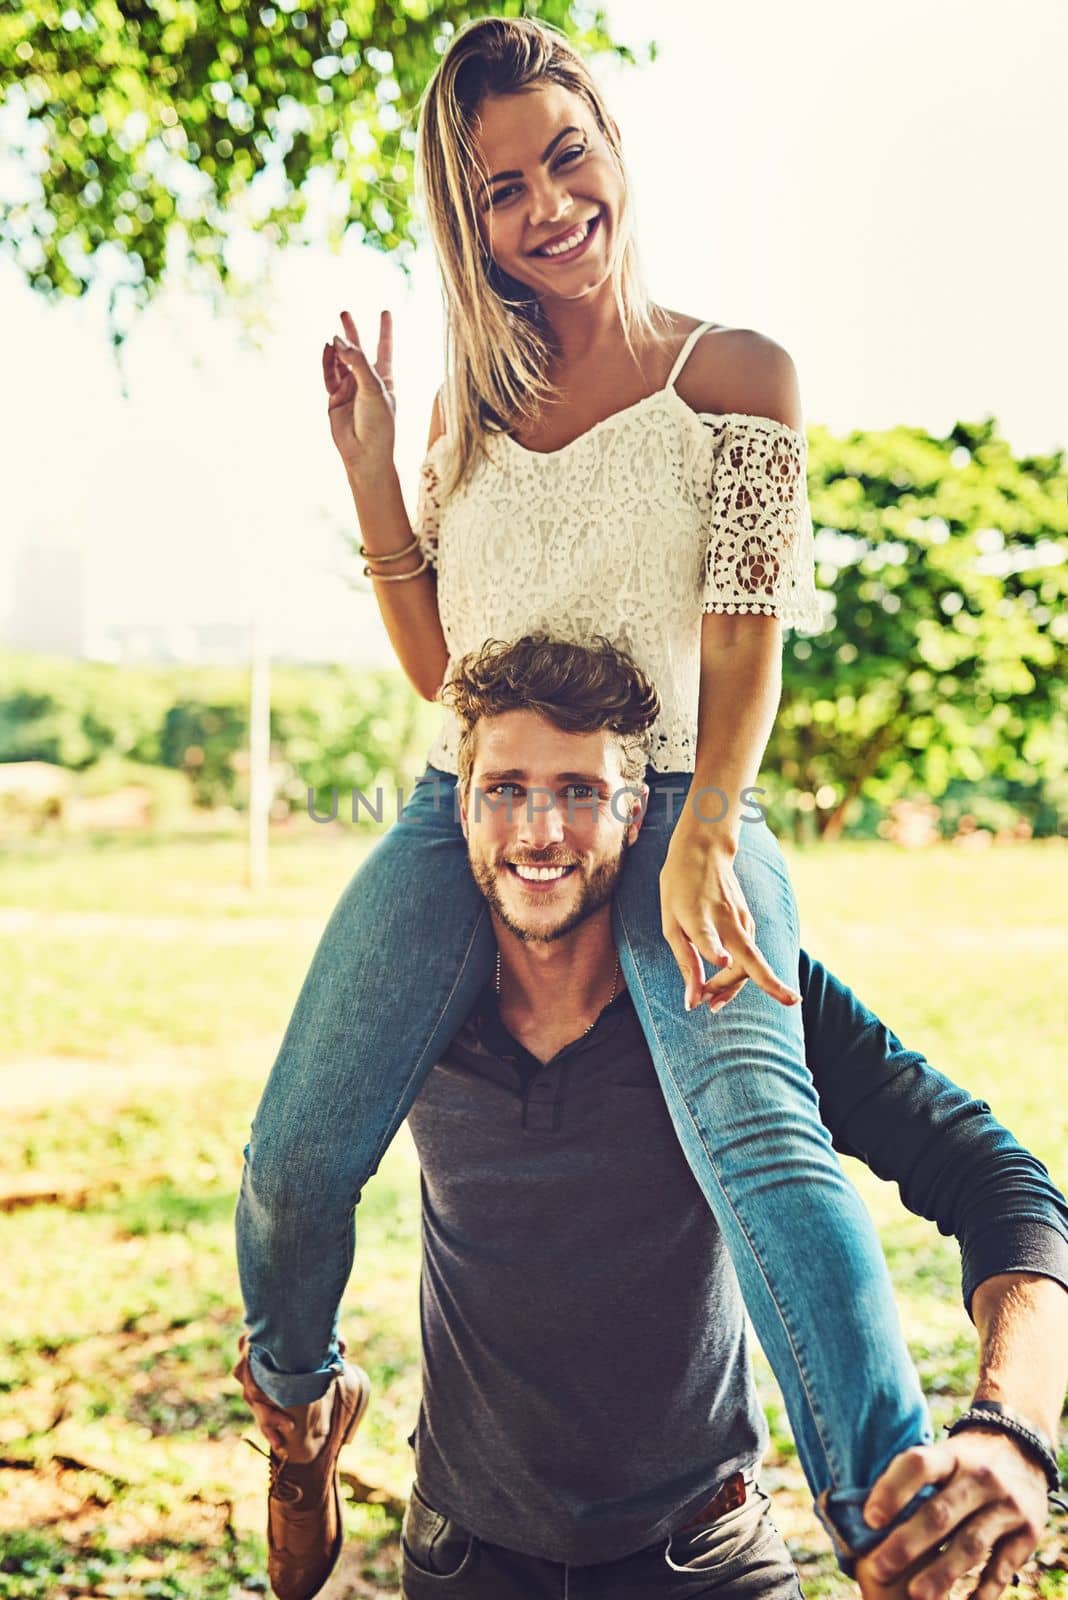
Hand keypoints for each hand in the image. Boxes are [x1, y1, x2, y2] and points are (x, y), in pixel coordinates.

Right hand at [322, 308, 396, 482]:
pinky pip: (329, 374)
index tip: (385, 312)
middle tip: (344, 312)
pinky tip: (326, 349)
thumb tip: (338, 339)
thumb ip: (358, 361)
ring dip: (336, 349)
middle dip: (352, 332)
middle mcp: (366, 381)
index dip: (385, 330)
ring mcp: (349, 388)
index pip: (385, 348)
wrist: (365, 453)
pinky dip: (327, 362)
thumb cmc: (378, 423)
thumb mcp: (373, 388)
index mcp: (384, 378)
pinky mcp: (335, 397)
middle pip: (358, 350)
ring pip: (340, 361)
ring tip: (333, 338)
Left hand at [659, 823, 800, 1013]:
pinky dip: (738, 974)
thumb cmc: (680, 888)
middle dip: (758, 989)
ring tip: (712, 1001)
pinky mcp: (749, 922)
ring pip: (749, 964)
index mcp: (698, 916)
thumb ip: (685, 960)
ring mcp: (743, 921)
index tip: (721, 966)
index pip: (707, 937)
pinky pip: (748, 955)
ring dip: (732, 986)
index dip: (712, 952)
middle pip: (751, 961)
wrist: (704, 850)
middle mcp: (727, 920)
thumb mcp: (671, 922)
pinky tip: (722, 984)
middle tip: (712, 1007)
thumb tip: (693, 1000)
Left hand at [859, 1433, 1050, 1599]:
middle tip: (878, 1568)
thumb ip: (912, 1481)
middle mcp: (981, 1478)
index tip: (868, 1518)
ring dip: (942, 1573)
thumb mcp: (944, 1455)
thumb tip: (862, 1517)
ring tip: (916, 1596)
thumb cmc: (964, 1460)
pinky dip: (984, 1590)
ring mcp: (1007, 1505)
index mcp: (952, 1455)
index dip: (892, 1490)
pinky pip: (1003, 1566)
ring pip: (970, 1543)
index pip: (918, 1465)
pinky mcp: (1028, 1532)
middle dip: (907, 1543)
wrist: (1022, 1448)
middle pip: (940, 1512)